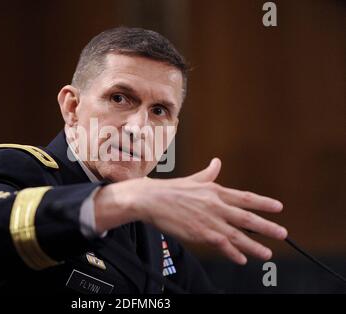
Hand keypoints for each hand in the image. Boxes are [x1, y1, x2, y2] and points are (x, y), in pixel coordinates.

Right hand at [135, 158, 286, 264]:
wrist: (150, 199)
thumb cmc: (169, 190)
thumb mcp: (193, 179)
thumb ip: (208, 174)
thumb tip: (217, 162)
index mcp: (215, 191)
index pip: (245, 198)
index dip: (263, 203)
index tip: (278, 207)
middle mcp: (216, 205)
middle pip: (247, 218)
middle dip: (267, 227)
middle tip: (282, 233)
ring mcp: (209, 220)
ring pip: (237, 235)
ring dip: (254, 245)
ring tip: (267, 253)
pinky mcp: (200, 233)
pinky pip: (221, 245)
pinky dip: (233, 253)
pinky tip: (242, 259)